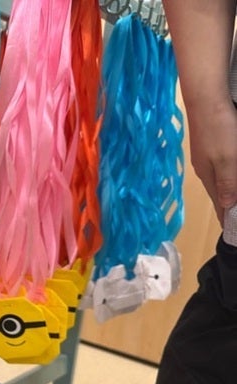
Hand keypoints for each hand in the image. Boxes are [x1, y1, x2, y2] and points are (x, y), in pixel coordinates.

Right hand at [185, 98, 236, 225]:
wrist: (205, 99)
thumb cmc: (219, 130)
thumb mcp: (228, 159)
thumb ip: (229, 183)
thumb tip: (227, 206)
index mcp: (210, 176)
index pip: (219, 202)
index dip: (226, 216)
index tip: (232, 229)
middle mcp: (204, 169)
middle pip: (218, 192)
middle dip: (226, 206)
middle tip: (234, 217)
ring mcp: (204, 156)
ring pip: (218, 179)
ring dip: (226, 191)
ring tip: (233, 200)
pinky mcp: (208, 144)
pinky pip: (218, 167)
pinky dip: (225, 176)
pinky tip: (229, 173)